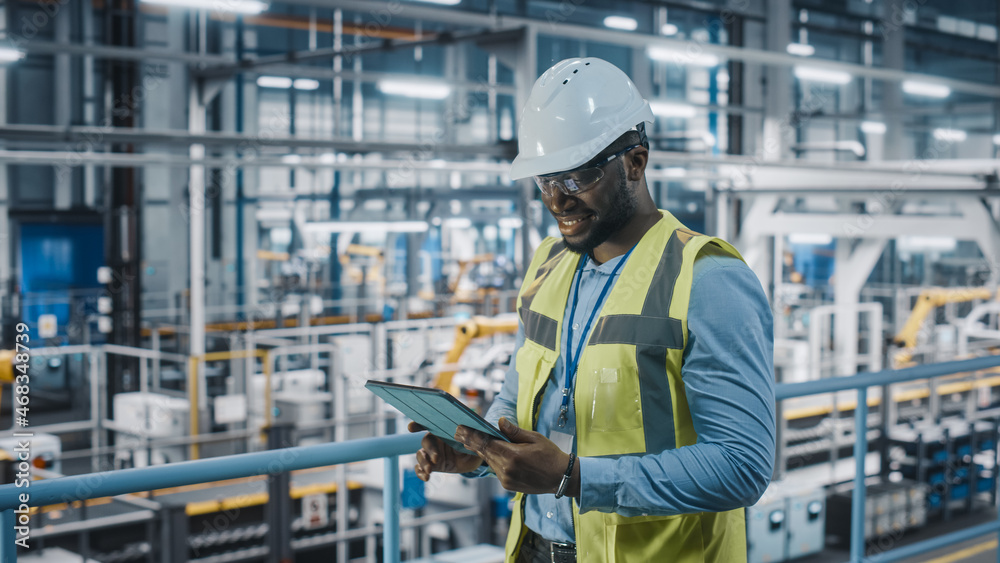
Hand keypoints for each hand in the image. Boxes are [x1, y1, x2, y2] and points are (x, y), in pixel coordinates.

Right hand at [408, 421, 482, 480]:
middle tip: (437, 458)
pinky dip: (420, 473)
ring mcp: (433, 453)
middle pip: (426, 441)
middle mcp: (436, 440)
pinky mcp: (433, 465)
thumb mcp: (476, 437)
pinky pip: (421, 468)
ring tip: (429, 470)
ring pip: (421, 455)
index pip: (429, 424)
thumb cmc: (475, 442)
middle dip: (429, 450)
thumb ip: (471, 433)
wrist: (476, 457)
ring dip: (423, 462)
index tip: (411, 428)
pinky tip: (425, 478)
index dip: (418, 424)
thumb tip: (467, 429)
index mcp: (444, 429)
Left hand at [455, 417, 574, 495]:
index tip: (460, 429)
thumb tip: (500, 421)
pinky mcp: (507, 485)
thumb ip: (514, 432)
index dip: (471, 436)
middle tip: (459, 432)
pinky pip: (496, 469)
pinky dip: (492, 460)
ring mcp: (506, 479)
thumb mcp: (534, 438)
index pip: (486, 443)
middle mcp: (506, 469)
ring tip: (469, 440)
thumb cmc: (550, 455)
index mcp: (512, 456)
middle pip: (484, 453)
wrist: (560, 478)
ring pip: (489, 461)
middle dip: (471, 442)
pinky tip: (489, 453)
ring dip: (481, 451)